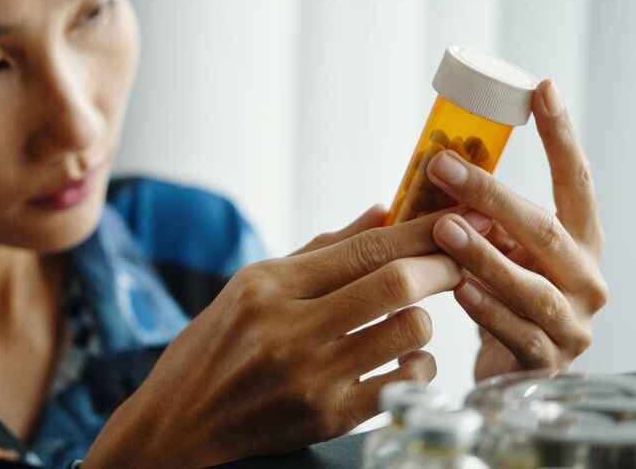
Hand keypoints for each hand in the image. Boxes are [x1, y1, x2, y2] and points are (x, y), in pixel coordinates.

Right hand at [84, 206, 474, 467]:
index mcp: (268, 286)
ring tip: (409, 317)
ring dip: (423, 319)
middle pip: (394, 283)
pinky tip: (402, 358)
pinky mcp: (326, 419)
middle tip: (457, 260)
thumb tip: (384, 211)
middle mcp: (288, 329)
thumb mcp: (254, 285)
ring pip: (407, 332)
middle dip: (441, 266)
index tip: (453, 217)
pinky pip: (403, 384)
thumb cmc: (215, 345)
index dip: (418, 229)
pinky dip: (417, 365)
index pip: (363, 247)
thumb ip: (323, 249)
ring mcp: (309, 378)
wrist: (178, 424)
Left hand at [425, 79, 607, 380]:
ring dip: (483, 254)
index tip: (542, 88)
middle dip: (491, 195)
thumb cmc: (505, 297)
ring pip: (530, 285)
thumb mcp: (505, 250)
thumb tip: (437, 161)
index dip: (561, 136)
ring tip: (444, 228)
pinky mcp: (547, 361)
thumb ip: (486, 217)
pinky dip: (485, 308)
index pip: (575, 181)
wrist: (514, 371)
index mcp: (580, 242)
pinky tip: (457, 288)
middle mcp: (586, 279)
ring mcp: (572, 324)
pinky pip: (515, 331)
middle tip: (444, 166)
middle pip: (544, 229)